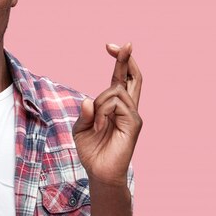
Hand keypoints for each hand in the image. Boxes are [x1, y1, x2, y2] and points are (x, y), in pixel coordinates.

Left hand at [72, 43, 142, 186]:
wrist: (99, 172)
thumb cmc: (91, 150)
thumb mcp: (81, 128)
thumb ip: (85, 112)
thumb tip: (88, 100)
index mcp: (115, 106)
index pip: (121, 79)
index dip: (119, 61)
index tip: (112, 46)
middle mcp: (128, 108)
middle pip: (132, 77)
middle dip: (126, 58)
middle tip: (121, 44)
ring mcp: (133, 115)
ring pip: (115, 92)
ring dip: (100, 105)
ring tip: (97, 125)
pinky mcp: (134, 123)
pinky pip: (116, 105)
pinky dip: (103, 113)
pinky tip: (101, 127)